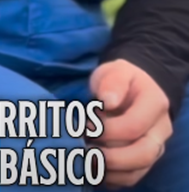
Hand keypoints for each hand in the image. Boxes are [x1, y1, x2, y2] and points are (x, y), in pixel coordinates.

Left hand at [89, 59, 171, 187]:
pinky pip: (131, 177)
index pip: (135, 125)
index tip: (87, 125)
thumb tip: (107, 101)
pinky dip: (111, 177)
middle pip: (143, 154)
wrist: (133, 89)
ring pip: (137, 170)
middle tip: (87, 149)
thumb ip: (113, 82)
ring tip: (87, 159)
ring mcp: (154, 148)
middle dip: (112, 156)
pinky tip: (93, 167)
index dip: (109, 130)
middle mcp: (160, 130)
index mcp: (155, 104)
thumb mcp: (117, 70)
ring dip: (110, 170)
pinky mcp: (144, 161)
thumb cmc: (121, 79)